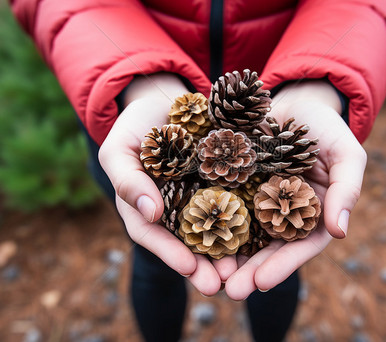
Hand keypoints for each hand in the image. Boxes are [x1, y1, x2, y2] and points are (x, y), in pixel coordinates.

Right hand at [99, 73, 236, 295]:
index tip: (188, 268)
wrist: (166, 99)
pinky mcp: (226, 180)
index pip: (154, 235)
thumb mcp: (120, 148)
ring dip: (229, 252)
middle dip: (203, 265)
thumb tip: (150, 213)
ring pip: (216, 228)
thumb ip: (127, 179)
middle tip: (219, 285)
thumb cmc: (136, 125)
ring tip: (243, 272)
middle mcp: (176, 208)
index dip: (170, 253)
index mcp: (147, 206)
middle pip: (188, 241)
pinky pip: (238, 200)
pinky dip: (249, 218)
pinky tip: (265, 233)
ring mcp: (202, 195)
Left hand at [225, 80, 366, 299]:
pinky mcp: (232, 183)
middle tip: (230, 291)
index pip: (299, 246)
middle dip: (249, 271)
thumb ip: (347, 189)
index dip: (283, 265)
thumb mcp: (345, 153)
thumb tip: (341, 232)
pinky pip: (219, 205)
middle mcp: (282, 213)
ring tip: (207, 277)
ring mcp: (255, 199)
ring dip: (226, 256)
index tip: (262, 283)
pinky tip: (193, 238)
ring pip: (240, 233)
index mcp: (311, 212)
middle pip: (266, 247)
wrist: (290, 100)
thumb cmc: (324, 126)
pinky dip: (209, 223)